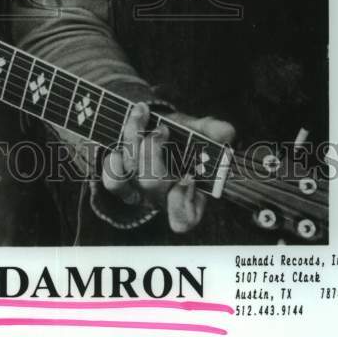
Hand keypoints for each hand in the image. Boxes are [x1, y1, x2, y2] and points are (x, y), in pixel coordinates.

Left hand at [102, 102, 235, 232]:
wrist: (152, 129)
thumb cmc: (182, 137)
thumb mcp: (199, 131)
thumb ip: (213, 131)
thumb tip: (226, 131)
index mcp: (186, 195)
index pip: (183, 219)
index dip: (183, 200)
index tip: (189, 175)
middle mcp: (160, 198)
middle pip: (152, 184)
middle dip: (154, 151)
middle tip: (163, 129)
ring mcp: (137, 190)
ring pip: (130, 175)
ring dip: (134, 141)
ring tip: (142, 117)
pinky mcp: (119, 181)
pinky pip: (111, 177)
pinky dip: (115, 156)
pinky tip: (126, 132)